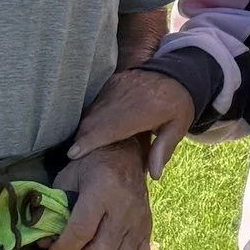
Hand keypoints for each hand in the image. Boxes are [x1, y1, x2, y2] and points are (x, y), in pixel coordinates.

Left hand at [50, 138, 153, 249]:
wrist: (125, 153)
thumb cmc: (90, 165)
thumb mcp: (67, 178)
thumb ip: (54, 208)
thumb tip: (45, 241)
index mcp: (102, 191)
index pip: (81, 231)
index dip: (64, 249)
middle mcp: (124, 208)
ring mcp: (139, 220)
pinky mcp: (148, 229)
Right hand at [66, 65, 196, 176]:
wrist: (176, 73)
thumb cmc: (177, 106)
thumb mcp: (178, 128)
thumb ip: (163, 150)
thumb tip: (154, 176)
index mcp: (145, 109)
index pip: (112, 127)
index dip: (92, 140)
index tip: (75, 153)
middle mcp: (127, 96)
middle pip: (96, 119)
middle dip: (81, 137)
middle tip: (71, 154)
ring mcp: (118, 86)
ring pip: (93, 109)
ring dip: (83, 127)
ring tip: (75, 145)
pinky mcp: (112, 81)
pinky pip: (96, 100)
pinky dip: (88, 115)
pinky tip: (84, 129)